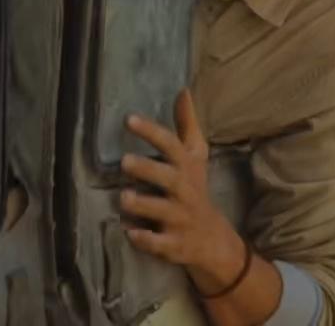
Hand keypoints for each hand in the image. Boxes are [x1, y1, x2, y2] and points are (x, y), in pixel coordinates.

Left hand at [121, 90, 245, 291]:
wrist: (211, 238)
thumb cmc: (195, 189)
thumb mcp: (195, 157)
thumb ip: (187, 125)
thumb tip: (182, 90)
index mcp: (187, 169)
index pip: (173, 146)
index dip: (152, 132)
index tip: (129, 119)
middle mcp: (186, 192)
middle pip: (170, 178)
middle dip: (148, 170)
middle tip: (124, 161)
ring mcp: (181, 219)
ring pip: (164, 211)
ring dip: (144, 204)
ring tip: (123, 197)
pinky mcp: (175, 244)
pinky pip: (161, 243)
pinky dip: (146, 240)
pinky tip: (130, 233)